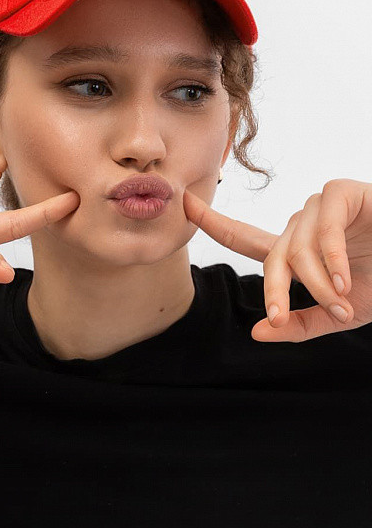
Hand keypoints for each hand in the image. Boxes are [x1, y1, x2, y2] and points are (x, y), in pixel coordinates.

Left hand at [183, 179, 371, 342]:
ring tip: (342, 302)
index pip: (245, 237)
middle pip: (271, 256)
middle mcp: (303, 224)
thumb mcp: (339, 313)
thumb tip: (258, 333)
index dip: (213, 222)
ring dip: (316, 282)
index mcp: (297, 249)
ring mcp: (321, 208)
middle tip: (276, 317)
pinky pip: (324, 228)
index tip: (183, 204)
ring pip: (297, 246)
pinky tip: (344, 278)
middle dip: (272, 290)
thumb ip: (299, 323)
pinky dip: (332, 258)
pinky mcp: (343, 194)